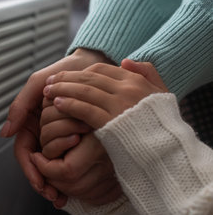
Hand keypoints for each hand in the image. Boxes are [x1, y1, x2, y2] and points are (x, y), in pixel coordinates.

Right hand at [0, 48, 113, 201]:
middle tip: (54, 196)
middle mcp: (43, 132)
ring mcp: (60, 136)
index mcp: (31, 122)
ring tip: (64, 197)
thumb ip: (21, 106)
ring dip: (57, 182)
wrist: (96, 64)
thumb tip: (6, 133)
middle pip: (38, 163)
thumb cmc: (66, 70)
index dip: (30, 169)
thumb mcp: (38, 84)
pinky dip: (72, 171)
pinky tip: (77, 186)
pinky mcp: (78, 137)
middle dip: (44, 182)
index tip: (40, 184)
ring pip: (54, 165)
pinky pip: (72, 158)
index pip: (25, 152)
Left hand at [43, 60, 168, 128]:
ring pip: (83, 91)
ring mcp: (119, 106)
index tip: (66, 76)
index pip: (100, 70)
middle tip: (49, 82)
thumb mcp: (160, 95)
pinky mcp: (110, 122)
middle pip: (88, 78)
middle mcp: (128, 90)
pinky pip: (84, 109)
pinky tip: (57, 104)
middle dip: (66, 78)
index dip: (79, 72)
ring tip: (48, 92)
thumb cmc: (160, 127)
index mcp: (136, 81)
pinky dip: (68, 104)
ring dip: (62, 89)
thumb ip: (147, 74)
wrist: (166, 154)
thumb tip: (125, 60)